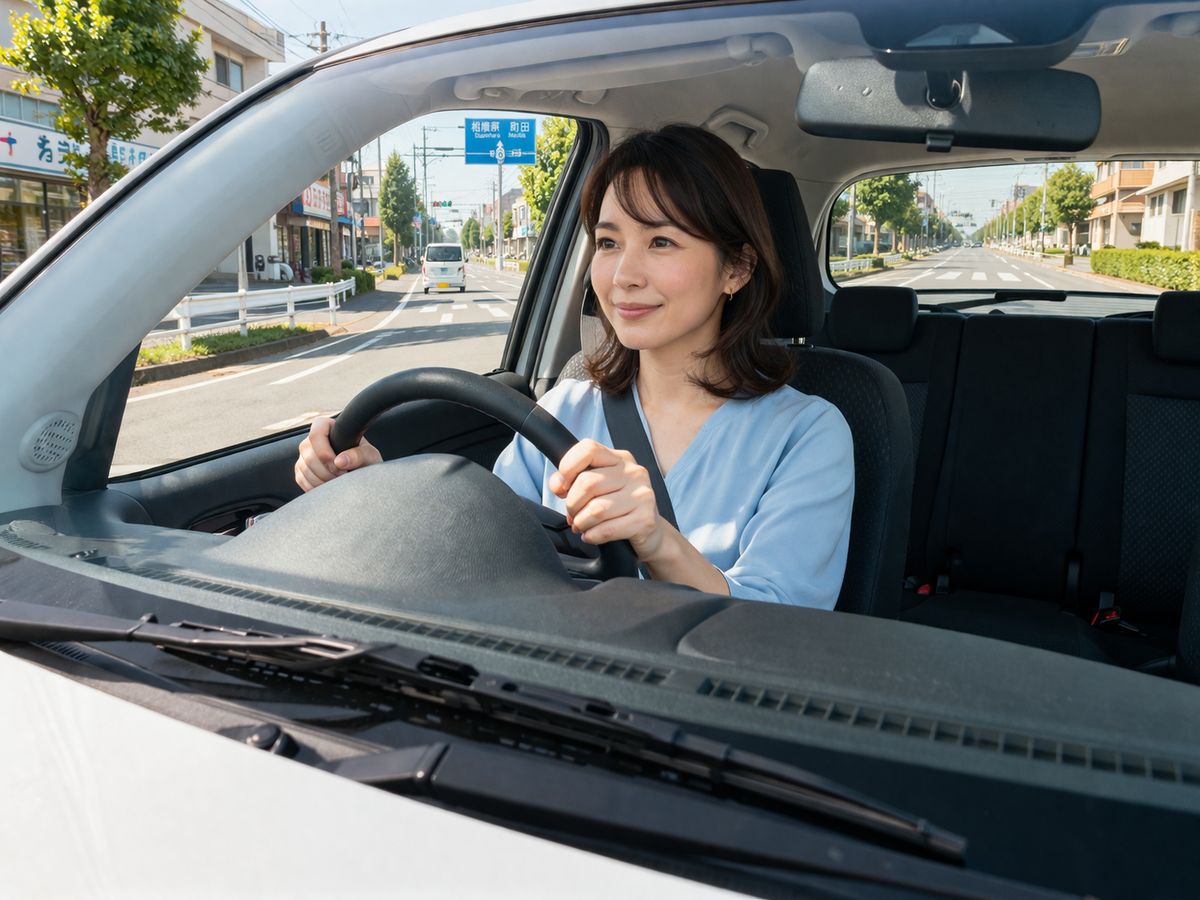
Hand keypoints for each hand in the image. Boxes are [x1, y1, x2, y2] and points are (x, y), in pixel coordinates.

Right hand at [294, 416, 381, 491]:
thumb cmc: (366, 459)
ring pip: (304, 470)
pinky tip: (330, 487)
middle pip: (309, 456)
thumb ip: (358, 455)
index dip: (325, 453)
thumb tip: (339, 461)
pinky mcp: (301, 470)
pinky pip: (302, 480)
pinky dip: (315, 487)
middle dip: (326, 472)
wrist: (362, 473)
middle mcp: (312, 440)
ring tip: (339, 482)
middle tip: (343, 477)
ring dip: (322, 481)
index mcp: (327, 427)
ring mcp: (304, 455)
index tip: (339, 467)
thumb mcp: (369, 455)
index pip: (316, 435)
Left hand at [549, 439, 666, 560]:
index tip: (562, 488)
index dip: (567, 467)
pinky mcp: (645, 520)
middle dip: (572, 504)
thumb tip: (558, 485)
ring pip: (596, 509)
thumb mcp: (598, 487)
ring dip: (581, 523)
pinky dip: (592, 536)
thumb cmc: (618, 508)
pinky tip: (591, 536)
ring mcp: (642, 496)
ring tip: (582, 526)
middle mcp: (634, 473)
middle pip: (587, 483)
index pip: (588, 449)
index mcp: (620, 459)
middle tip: (573, 515)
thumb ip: (573, 480)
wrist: (651, 533)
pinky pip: (607, 529)